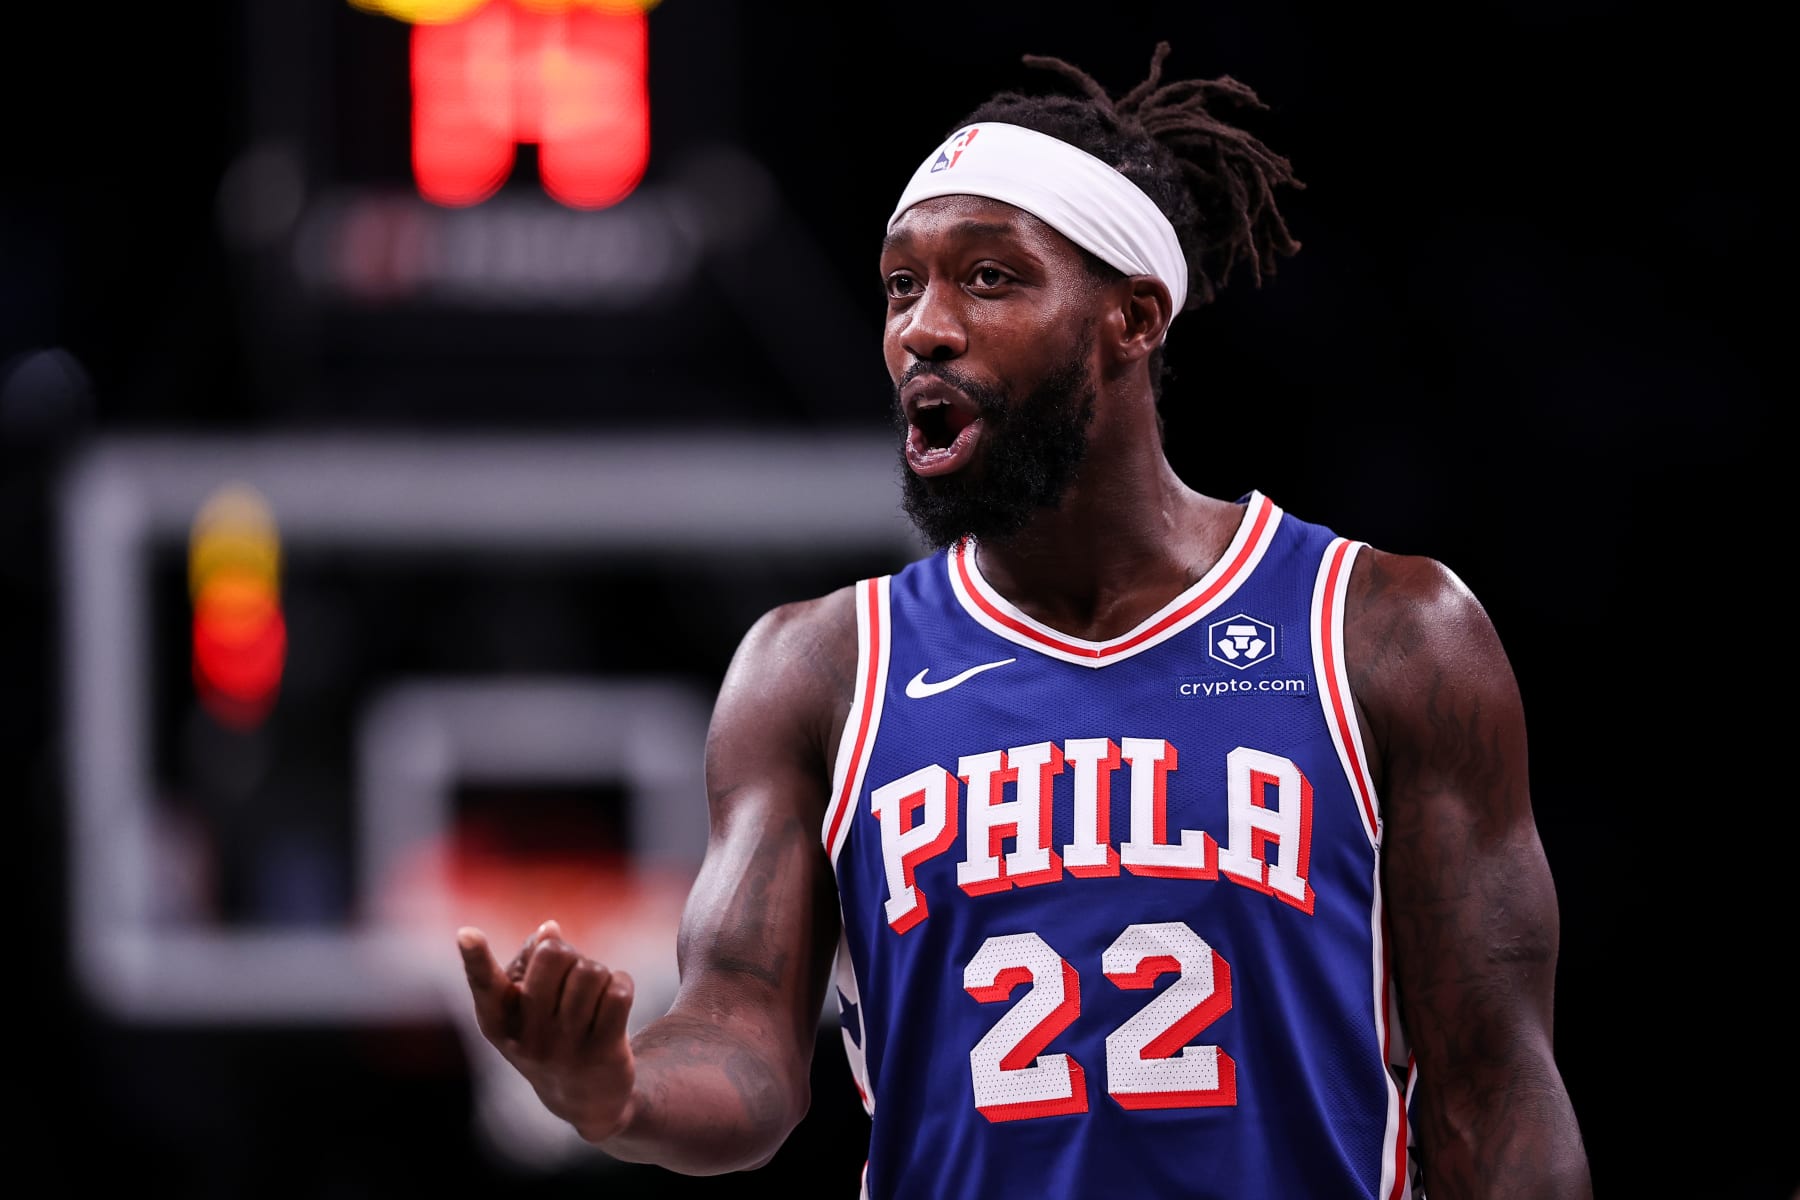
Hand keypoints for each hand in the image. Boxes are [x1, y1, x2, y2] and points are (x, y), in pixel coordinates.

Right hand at [457, 920, 638, 1142]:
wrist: (583, 1098)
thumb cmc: (548, 1031)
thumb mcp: (525, 1006)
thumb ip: (529, 960)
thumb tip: (549, 930)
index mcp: (497, 1022)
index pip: (485, 984)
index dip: (476, 957)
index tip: (467, 933)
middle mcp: (527, 1038)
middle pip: (554, 955)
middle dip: (570, 954)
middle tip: (571, 976)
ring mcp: (565, 1048)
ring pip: (591, 972)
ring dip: (598, 973)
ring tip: (593, 994)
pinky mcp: (603, 1053)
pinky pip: (618, 991)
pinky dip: (622, 983)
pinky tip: (616, 1000)